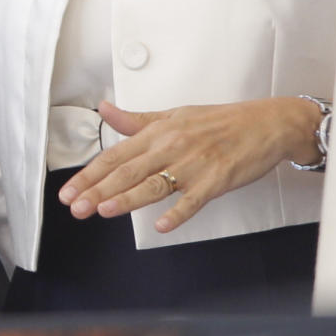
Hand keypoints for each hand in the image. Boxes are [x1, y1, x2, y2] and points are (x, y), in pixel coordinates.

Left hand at [58, 96, 322, 233]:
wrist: (265, 124)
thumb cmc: (219, 121)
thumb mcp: (174, 114)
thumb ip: (137, 120)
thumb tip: (105, 110)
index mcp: (158, 131)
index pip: (116, 155)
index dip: (91, 174)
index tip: (70, 190)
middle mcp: (171, 146)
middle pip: (128, 171)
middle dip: (98, 190)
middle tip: (76, 207)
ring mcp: (194, 164)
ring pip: (154, 184)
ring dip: (127, 199)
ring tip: (103, 211)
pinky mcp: (216, 179)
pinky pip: (193, 199)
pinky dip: (177, 212)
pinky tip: (161, 225)